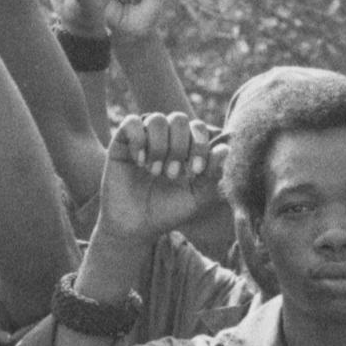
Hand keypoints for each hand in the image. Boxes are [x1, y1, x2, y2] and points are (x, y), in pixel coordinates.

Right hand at [95, 112, 221, 244]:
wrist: (135, 226)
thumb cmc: (167, 212)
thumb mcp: (197, 198)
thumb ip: (213, 175)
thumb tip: (224, 148)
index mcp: (186, 148)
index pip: (199, 128)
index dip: (200, 144)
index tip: (195, 170)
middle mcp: (165, 139)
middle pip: (179, 119)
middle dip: (179, 146)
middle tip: (172, 174)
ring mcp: (143, 139)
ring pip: (157, 119)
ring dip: (160, 146)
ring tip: (155, 171)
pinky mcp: (121, 142)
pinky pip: (131, 122)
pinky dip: (139, 140)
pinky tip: (139, 161)